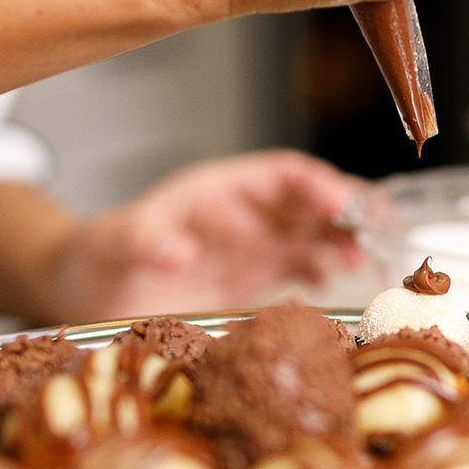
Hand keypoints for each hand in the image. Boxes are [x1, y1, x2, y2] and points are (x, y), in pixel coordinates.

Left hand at [51, 150, 364, 320]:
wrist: (87, 294)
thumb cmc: (99, 257)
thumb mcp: (114, 246)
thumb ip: (142, 241)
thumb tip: (174, 250)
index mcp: (218, 191)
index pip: (280, 175)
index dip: (316, 184)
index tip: (342, 203)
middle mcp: (243, 214)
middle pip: (310, 200)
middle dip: (348, 210)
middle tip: (380, 232)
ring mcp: (252, 246)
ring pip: (314, 232)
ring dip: (345, 240)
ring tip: (369, 260)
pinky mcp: (252, 277)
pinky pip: (301, 266)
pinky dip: (325, 271)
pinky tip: (338, 284)